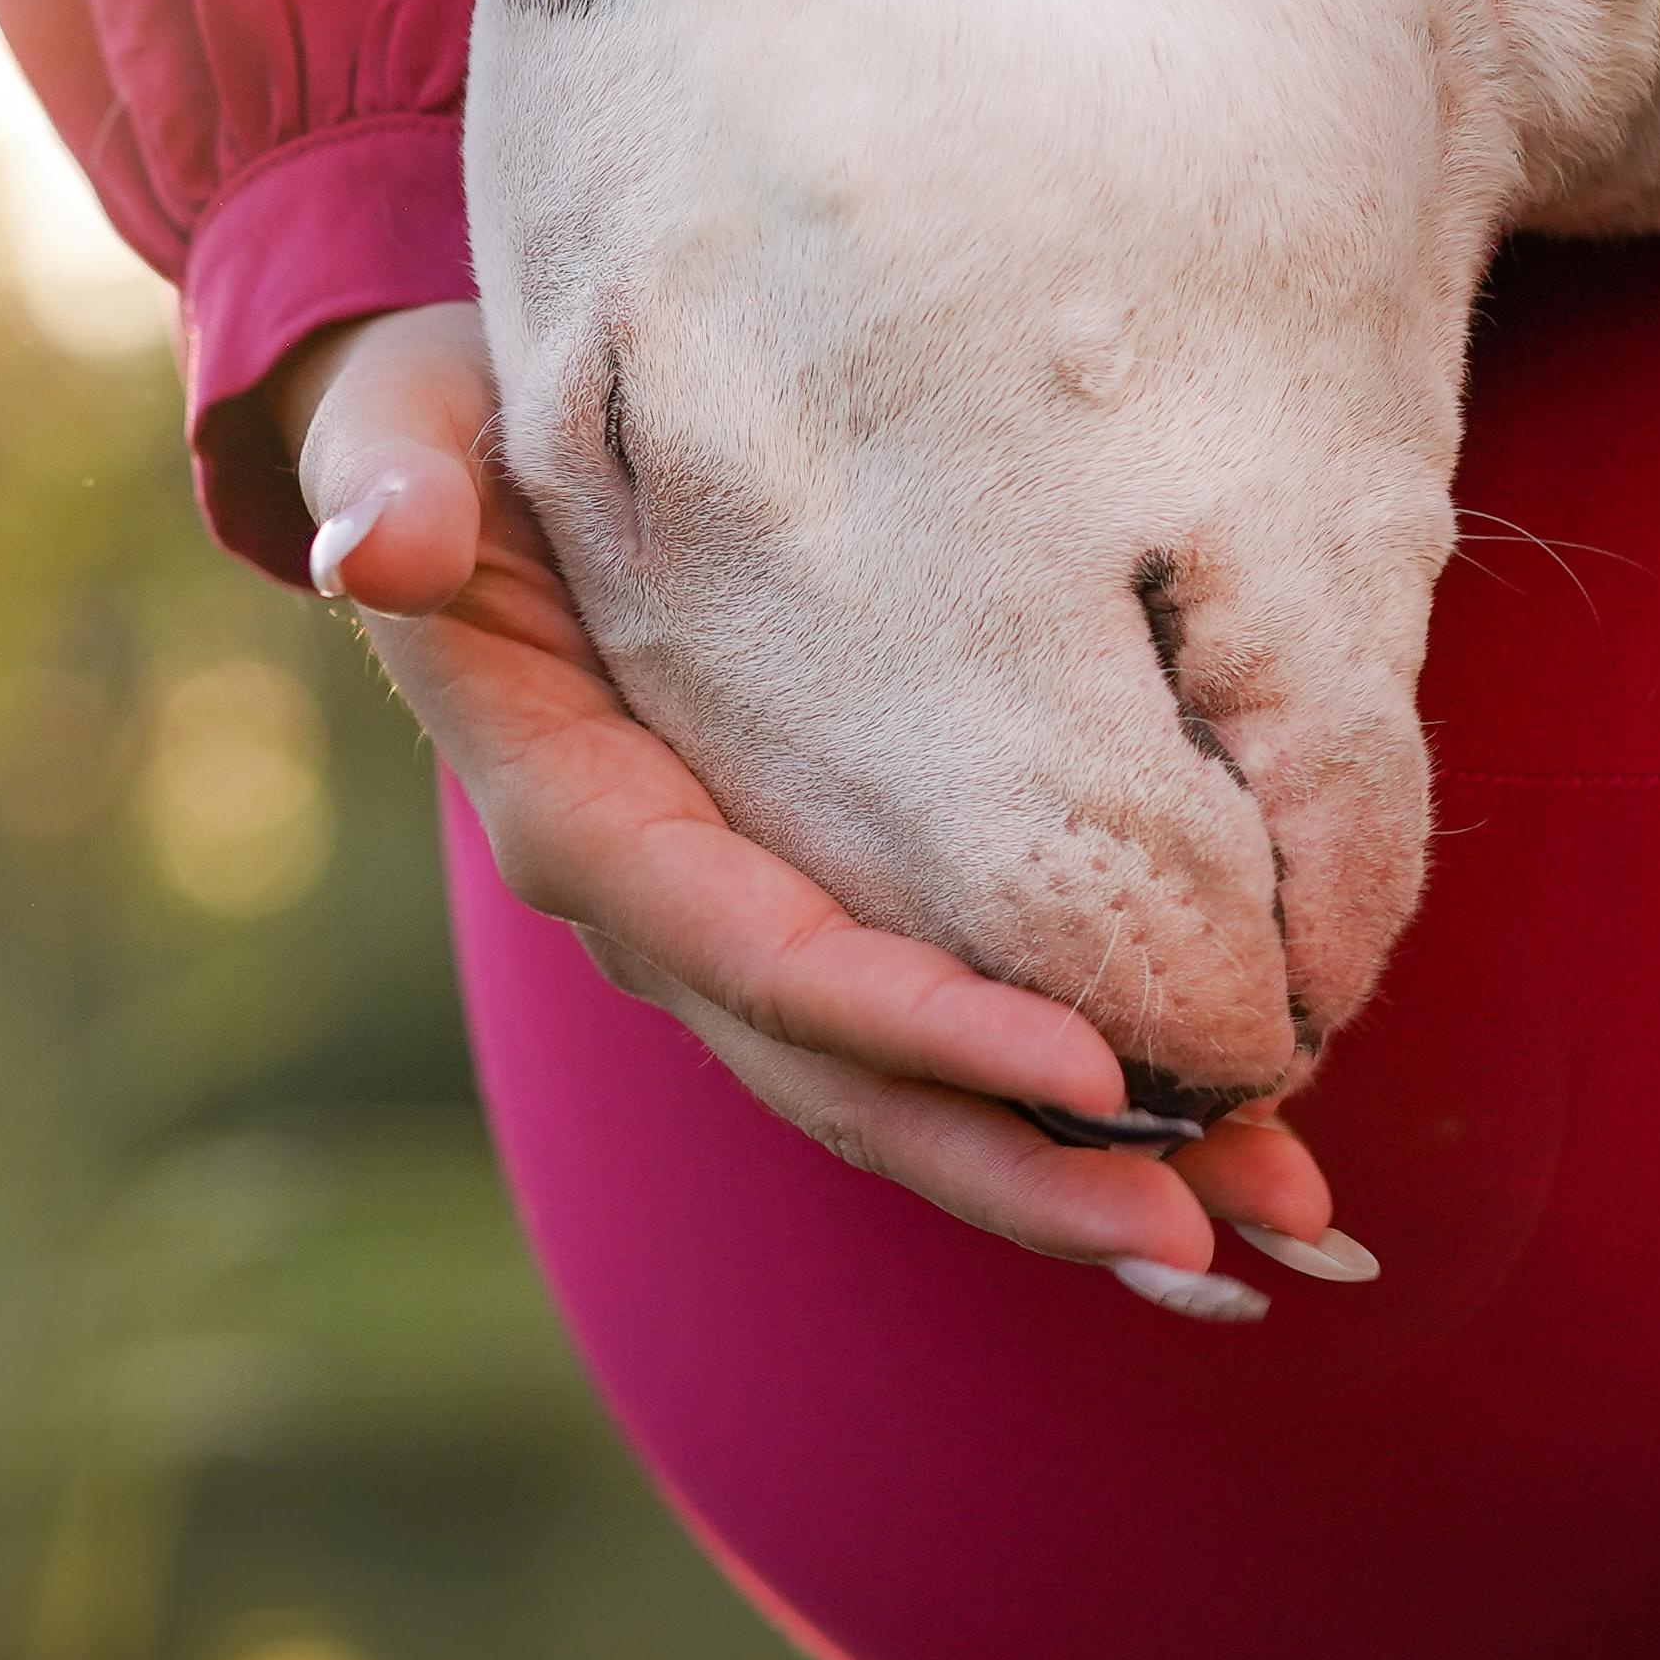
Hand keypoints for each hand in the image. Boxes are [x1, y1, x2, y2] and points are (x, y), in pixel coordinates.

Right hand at [277, 305, 1346, 1305]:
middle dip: (1030, 1168)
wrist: (464, 458)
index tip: (1090, 1071)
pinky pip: (938, 1035)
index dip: (918, 1024)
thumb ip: (391, 480)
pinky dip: (1075, 1107)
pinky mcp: (808, 906)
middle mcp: (662, 909)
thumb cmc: (443, 427)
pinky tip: (1233, 1149)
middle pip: (852, 1080)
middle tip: (1219, 1232)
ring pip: (910, 1091)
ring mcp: (737, 926)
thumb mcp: (399, 427)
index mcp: (577, 813)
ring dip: (1082, 1174)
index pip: (759, 953)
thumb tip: (382, 541)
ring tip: (1277, 1226)